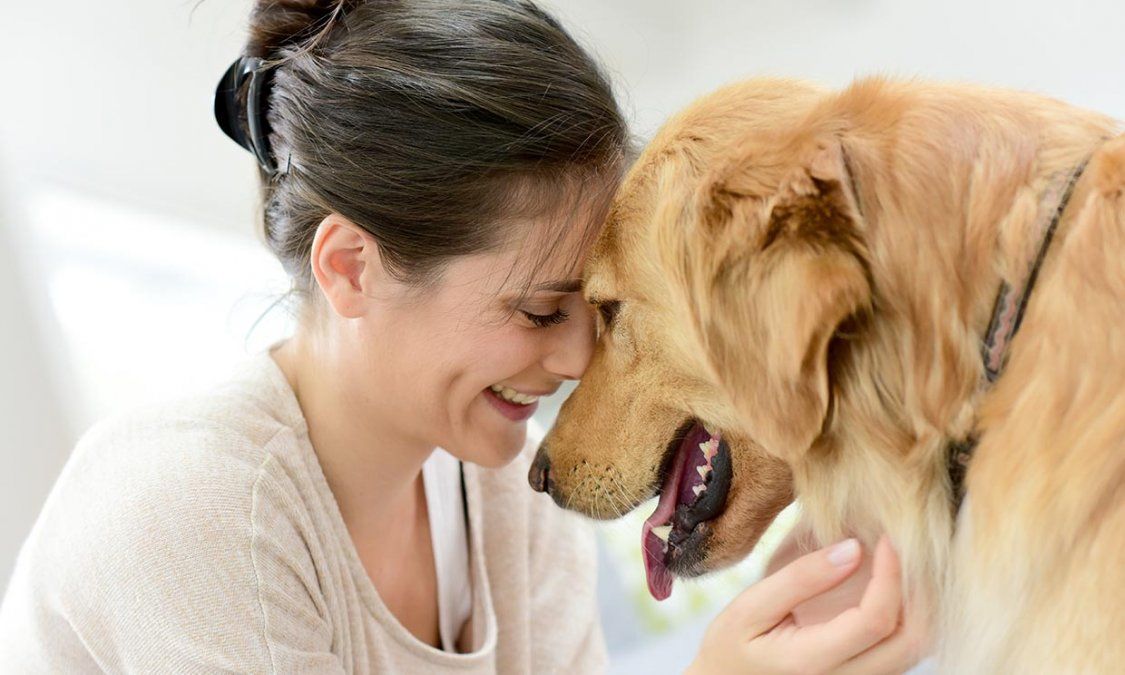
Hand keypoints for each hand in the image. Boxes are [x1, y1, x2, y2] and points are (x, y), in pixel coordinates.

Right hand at [686, 536, 927, 674]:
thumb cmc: (732, 646)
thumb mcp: (751, 607)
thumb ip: (801, 579)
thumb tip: (854, 547)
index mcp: (812, 663)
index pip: (875, 620)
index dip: (891, 575)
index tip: (887, 538)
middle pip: (912, 642)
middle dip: (920, 591)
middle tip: (905, 548)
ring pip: (915, 650)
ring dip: (920, 605)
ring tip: (902, 563)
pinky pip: (903, 652)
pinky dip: (909, 617)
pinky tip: (892, 587)